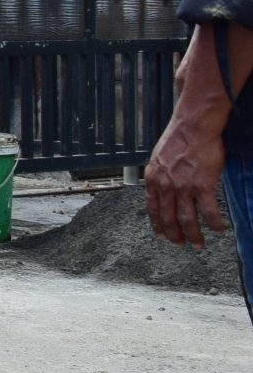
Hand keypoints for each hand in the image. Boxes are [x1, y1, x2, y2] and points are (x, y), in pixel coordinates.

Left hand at [143, 116, 227, 249]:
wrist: (193, 127)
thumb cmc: (179, 139)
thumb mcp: (159, 158)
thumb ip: (160, 176)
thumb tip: (163, 188)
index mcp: (153, 179)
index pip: (152, 208)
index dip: (158, 225)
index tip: (163, 236)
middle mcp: (165, 185)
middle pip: (168, 218)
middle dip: (176, 235)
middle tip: (182, 245)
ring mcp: (183, 187)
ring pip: (187, 219)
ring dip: (194, 235)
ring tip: (199, 245)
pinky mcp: (202, 185)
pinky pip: (208, 211)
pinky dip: (214, 223)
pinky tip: (218, 229)